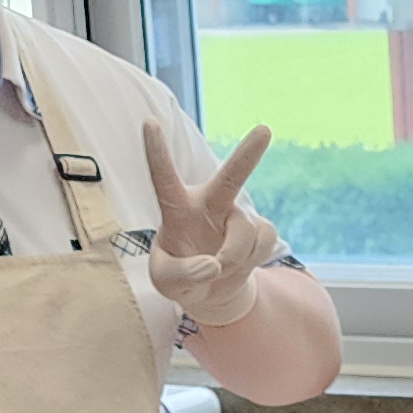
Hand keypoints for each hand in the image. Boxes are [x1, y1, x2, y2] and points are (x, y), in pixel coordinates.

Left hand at [141, 119, 282, 330]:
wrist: (211, 290)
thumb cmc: (179, 277)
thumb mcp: (165, 282)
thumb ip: (180, 274)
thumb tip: (212, 265)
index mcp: (177, 208)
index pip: (163, 178)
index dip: (156, 152)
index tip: (148, 122)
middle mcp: (210, 203)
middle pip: (230, 177)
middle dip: (248, 155)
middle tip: (264, 129)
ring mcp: (237, 215)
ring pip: (245, 233)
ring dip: (233, 260)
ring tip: (220, 270)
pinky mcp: (260, 229)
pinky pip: (263, 244)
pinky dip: (251, 262)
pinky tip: (240, 264)